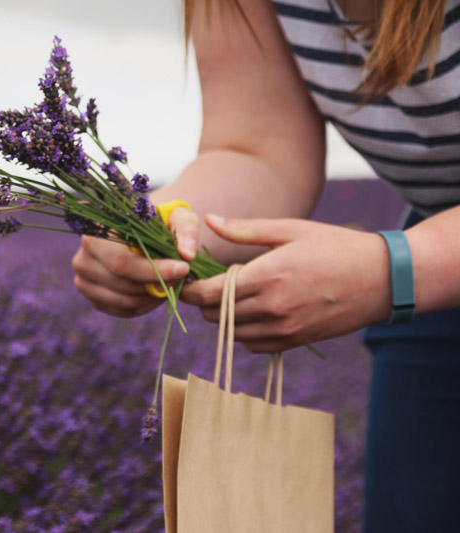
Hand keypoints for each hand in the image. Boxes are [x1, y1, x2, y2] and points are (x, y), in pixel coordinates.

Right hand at [72, 204, 202, 316]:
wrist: (138, 234)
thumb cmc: (157, 223)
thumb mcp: (175, 217)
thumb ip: (185, 230)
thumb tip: (187, 255)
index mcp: (95, 236)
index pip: (123, 263)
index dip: (154, 270)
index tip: (183, 269)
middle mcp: (82, 260)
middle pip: (124, 286)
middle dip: (158, 285)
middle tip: (180, 278)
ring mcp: (84, 281)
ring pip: (125, 302)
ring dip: (154, 297)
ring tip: (169, 282)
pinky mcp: (93, 298)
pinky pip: (123, 311)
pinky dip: (145, 306)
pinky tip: (156, 292)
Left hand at [181, 214, 390, 352]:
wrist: (384, 279)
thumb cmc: (336, 246)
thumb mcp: (290, 230)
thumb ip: (245, 229)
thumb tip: (208, 220)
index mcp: (266, 276)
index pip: (209, 294)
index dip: (191, 290)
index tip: (186, 281)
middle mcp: (272, 307)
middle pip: (215, 316)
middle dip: (204, 303)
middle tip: (207, 286)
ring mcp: (284, 329)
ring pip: (232, 334)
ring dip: (223, 319)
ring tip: (230, 298)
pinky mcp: (296, 341)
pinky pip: (254, 346)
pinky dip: (244, 333)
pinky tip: (251, 314)